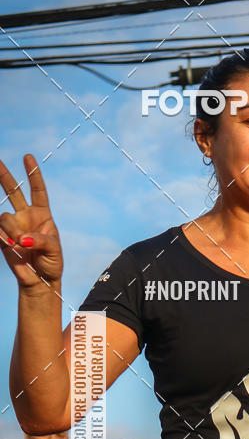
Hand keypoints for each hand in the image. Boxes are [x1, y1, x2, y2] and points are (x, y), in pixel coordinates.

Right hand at [0, 154, 62, 289]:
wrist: (40, 281)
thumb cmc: (52, 263)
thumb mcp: (54, 250)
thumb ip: (40, 241)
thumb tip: (22, 239)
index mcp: (43, 215)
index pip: (38, 191)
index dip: (32, 174)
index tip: (27, 157)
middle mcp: (26, 216)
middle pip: (13, 191)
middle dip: (3, 176)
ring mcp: (13, 226)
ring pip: (5, 216)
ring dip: (11, 230)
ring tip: (18, 244)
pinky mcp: (2, 238)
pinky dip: (3, 237)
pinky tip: (10, 245)